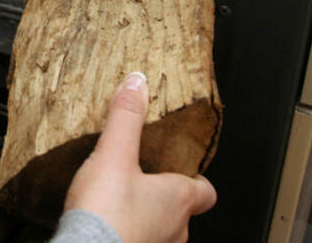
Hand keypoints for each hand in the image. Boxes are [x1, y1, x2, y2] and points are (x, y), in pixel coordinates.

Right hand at [63, 72, 216, 242]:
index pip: (206, 191)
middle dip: (164, 196)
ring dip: (145, 218)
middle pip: (182, 211)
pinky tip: (107, 226)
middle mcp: (175, 230)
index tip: (182, 167)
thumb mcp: (113, 154)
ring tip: (120, 203)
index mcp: (179, 200)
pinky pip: (137, 242)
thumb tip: (137, 84)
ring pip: (160, 231)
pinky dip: (127, 234)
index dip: (197, 179)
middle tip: (142, 180)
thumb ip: (126, 117)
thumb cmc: (105, 215)